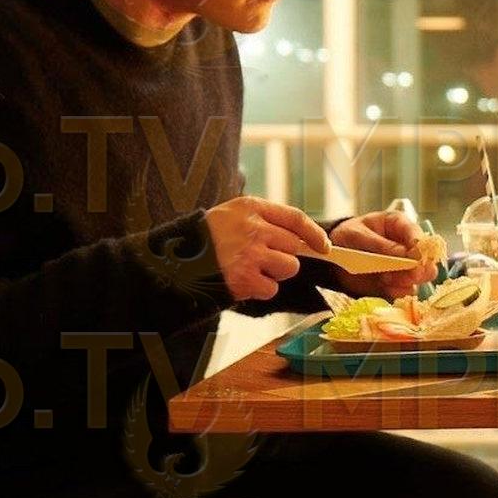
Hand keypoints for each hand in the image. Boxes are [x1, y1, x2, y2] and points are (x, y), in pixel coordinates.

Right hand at [203, 196, 329, 302]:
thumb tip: (301, 238)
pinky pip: (271, 288)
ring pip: (288, 268)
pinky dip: (261, 290)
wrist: (173, 259)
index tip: (324, 246)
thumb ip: (264, 220)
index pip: (295, 218)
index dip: (314, 233)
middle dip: (285, 256)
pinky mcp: (245, 279)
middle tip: (263, 259)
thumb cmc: (207, 237)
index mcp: (251, 208)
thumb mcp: (232, 214)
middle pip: (294, 246)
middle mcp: (254, 229)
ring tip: (252, 269)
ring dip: (276, 273)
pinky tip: (243, 281)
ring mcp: (250, 254)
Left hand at [330, 211, 437, 297]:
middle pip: (427, 261)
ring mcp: (404, 266)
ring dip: (405, 281)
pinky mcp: (396, 283)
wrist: (333, 257)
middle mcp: (407, 246)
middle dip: (418, 269)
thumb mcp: (359, 235)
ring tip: (386, 279)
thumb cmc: (347, 236)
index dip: (419, 248)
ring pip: (420, 278)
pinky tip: (384, 286)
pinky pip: (405, 291)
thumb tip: (405, 254)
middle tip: (406, 275)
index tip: (413, 258)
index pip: (419, 236)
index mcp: (400, 226)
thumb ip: (381, 245)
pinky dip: (397, 291)